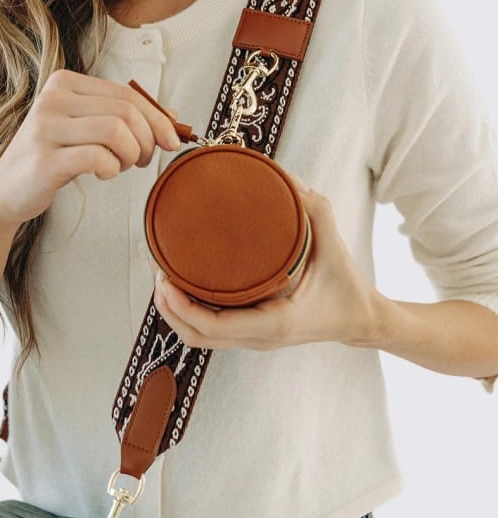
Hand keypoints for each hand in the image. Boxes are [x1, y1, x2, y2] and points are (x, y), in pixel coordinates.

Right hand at [0, 70, 180, 228]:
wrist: (6, 191)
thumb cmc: (50, 158)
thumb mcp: (84, 129)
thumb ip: (121, 117)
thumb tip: (171, 116)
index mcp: (63, 83)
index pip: (126, 93)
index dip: (157, 118)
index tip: (170, 140)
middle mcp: (52, 99)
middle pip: (125, 111)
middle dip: (147, 139)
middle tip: (144, 159)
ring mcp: (45, 128)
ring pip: (116, 131)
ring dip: (131, 154)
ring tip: (122, 166)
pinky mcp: (44, 159)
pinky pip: (98, 158)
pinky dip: (112, 169)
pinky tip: (103, 173)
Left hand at [150, 180, 382, 350]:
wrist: (362, 320)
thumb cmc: (347, 286)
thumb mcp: (334, 244)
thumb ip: (314, 210)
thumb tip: (286, 177)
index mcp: (275, 322)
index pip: (212, 326)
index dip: (180, 307)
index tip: (165, 279)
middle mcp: (258, 337)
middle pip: (194, 336)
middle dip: (166, 306)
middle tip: (156, 268)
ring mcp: (252, 340)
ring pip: (197, 338)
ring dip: (172, 312)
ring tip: (161, 275)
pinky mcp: (250, 335)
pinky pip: (208, 332)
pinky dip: (187, 314)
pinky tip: (178, 287)